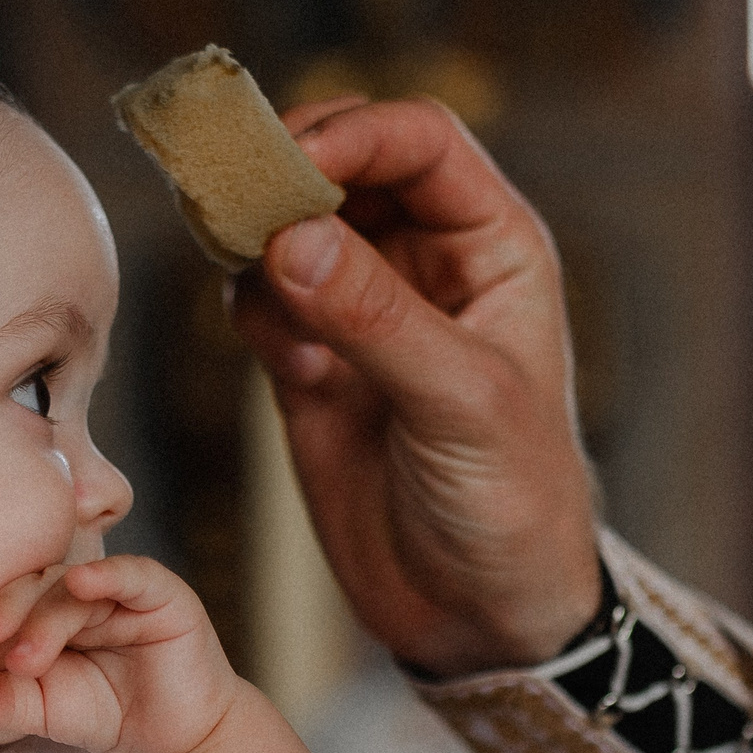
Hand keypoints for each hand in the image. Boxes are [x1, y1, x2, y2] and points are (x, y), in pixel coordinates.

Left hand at [0, 556, 238, 752]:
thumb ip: (6, 701)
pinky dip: (107, 575)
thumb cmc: (108, 714)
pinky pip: (132, 575)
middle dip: (8, 610)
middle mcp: (81, 592)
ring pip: (75, 587)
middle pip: (36, 585)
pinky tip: (84, 582)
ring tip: (28, 659)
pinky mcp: (162, 595)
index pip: (10, 597)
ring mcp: (121, 590)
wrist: (176, 740)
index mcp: (46, 609)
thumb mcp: (47, 711)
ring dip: (47, 618)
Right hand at [229, 96, 602, 676]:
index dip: (354, 136)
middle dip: (286, 174)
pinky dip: (250, 310)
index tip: (290, 165)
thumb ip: (376, 318)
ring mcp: (363, 311)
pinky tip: (287, 364)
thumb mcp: (462, 405)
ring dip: (256, 241)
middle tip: (237, 201)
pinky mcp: (310, 364)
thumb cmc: (515, 505)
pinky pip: (259, 299)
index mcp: (492, 247)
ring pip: (288, 226)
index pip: (418, 142)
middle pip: (341, 166)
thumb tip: (289, 238)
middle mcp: (426, 264)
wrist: (482, 616)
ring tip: (260, 290)